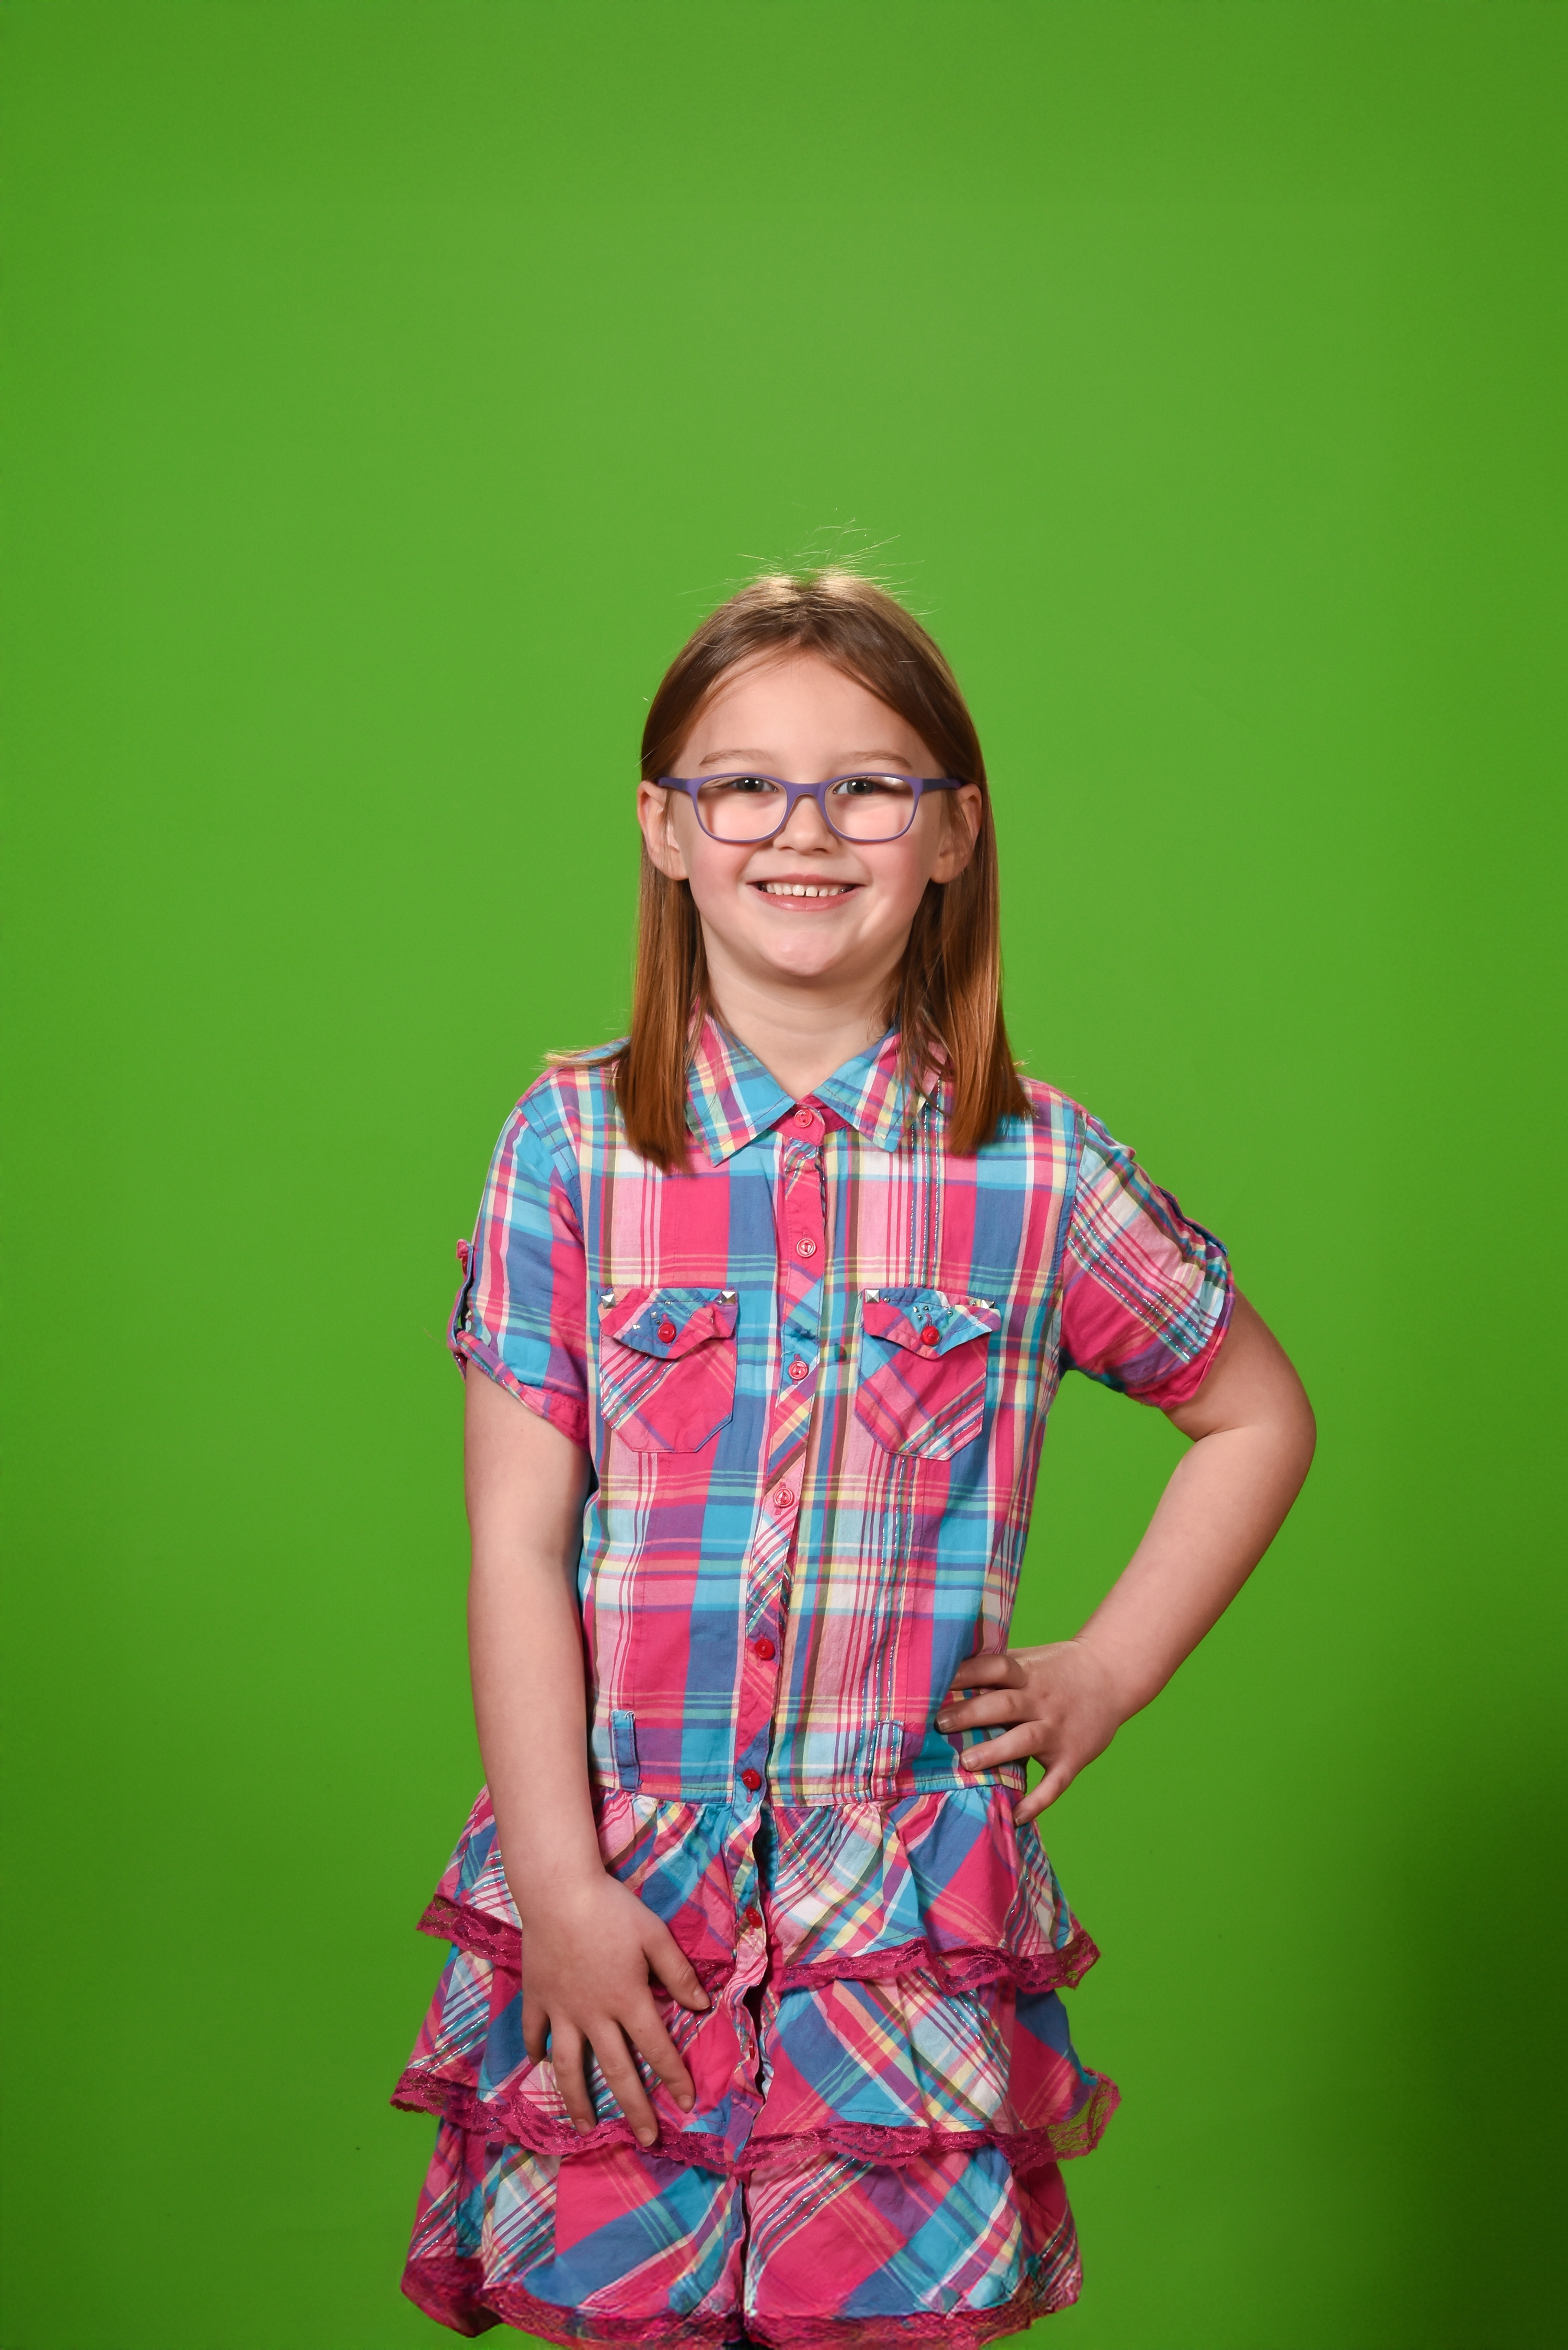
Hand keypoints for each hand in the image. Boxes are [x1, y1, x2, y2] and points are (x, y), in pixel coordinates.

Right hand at [516, 1869, 710, 2146]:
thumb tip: (702, 2006)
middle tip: (647, 2139)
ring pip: (569, 2066)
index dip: (674, 2077)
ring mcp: (561, 2011)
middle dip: (634, 2108)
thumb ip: (677, 1973)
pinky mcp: (536, 1997)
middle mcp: (594, 2015)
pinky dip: (536, 2050)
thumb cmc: (612, 1909)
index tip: (687, 2103)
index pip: (656, 2048)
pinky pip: (534, 2032)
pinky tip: (540, 2063)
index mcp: (627, 2000)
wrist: (558, 1891)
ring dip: (578, 2100)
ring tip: (585, 2127)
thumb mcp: (654, 1934)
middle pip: (616, 2070)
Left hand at [935, 1639, 1126, 1823]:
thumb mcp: (1030, 1659)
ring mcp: (1057, 1730)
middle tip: (940, 1723)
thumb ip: (997, 1669)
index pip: (995, 1668)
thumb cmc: (1059, 1669)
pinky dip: (1037, 1801)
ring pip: (1025, 1740)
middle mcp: (1041, 1700)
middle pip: (1004, 1705)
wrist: (1112, 1675)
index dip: (967, 1673)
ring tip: (966, 1763)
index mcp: (1027, 1674)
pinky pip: (1055, 1783)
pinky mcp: (1072, 1757)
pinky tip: (1017, 1817)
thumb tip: (949, 1671)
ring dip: (995, 1752)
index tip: (937, 1681)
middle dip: (971, 1713)